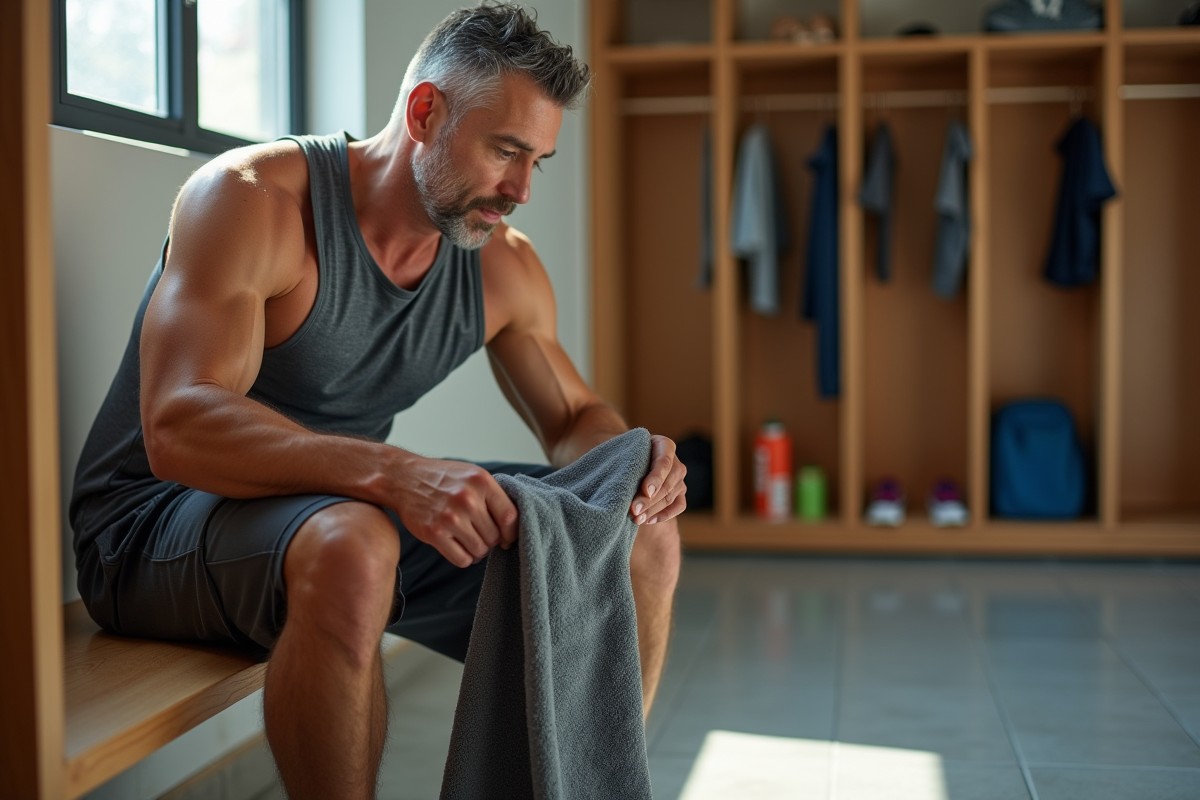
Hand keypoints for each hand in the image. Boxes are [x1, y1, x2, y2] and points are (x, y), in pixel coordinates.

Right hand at [392, 457, 518, 567]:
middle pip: (495, 537)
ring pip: (480, 550)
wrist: (403, 478)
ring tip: (469, 540)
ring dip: (477, 551)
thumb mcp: (472, 475)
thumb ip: (493, 496)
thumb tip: (515, 526)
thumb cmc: (442, 478)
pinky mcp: (434, 533)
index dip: (512, 532)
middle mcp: (467, 499)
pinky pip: (462, 559)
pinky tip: (458, 546)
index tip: (508, 538)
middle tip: (480, 535)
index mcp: (481, 482)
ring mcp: (450, 517)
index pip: (510, 517)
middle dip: (491, 540)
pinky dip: (463, 558)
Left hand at [630, 434, 686, 525]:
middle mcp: (676, 462)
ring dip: (652, 510)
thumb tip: (625, 485)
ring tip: (636, 519)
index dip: (656, 478)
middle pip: (667, 484)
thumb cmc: (625, 453)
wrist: (631, 459)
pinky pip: (678, 506)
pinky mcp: (680, 493)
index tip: (646, 491)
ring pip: (670, 497)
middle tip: (634, 511)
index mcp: (664, 445)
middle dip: (649, 500)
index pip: (664, 462)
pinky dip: (664, 515)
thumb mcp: (626, 452)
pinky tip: (648, 520)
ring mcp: (680, 479)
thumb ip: (627, 462)